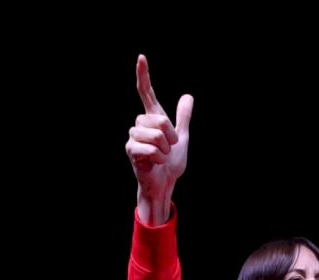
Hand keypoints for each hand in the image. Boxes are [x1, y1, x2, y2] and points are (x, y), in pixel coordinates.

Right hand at [126, 54, 192, 223]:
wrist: (164, 183)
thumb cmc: (170, 164)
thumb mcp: (182, 138)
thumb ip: (182, 118)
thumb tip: (188, 96)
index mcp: (152, 119)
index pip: (146, 93)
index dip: (144, 75)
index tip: (142, 57)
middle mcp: (140, 124)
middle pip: (159, 119)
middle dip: (170, 135)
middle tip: (170, 148)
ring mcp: (133, 137)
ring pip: (154, 134)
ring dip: (165, 148)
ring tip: (163, 156)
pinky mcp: (130, 151)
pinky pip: (150, 148)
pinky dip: (159, 157)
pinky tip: (155, 163)